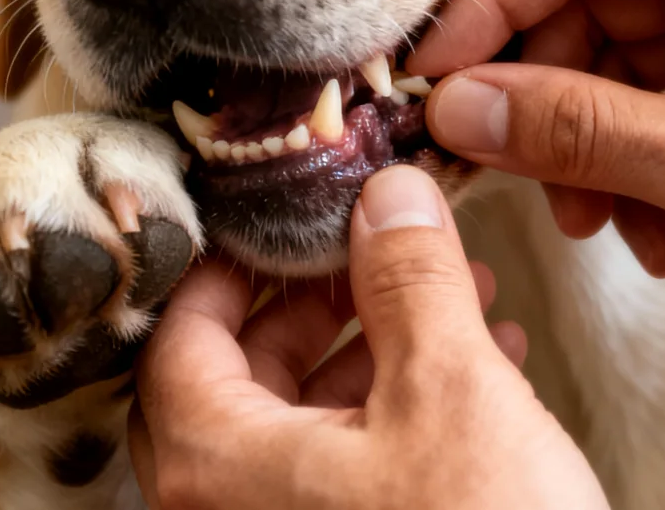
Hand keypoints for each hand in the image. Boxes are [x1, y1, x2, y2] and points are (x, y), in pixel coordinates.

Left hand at [130, 165, 607, 509]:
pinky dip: (403, 409)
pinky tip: (486, 364)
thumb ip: (409, 277)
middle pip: (239, 374)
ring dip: (378, 346)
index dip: (237, 259)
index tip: (290, 214)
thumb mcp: (450, 387)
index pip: (179, 331)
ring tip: (460, 294)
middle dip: (324, 300)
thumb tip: (385, 192)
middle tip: (379, 248)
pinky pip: (346, 471)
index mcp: (214, 463)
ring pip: (302, 423)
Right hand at [407, 0, 664, 346]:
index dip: (486, 12)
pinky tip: (663, 233)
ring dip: (599, 147)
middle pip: (593, 2)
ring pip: (628, 59)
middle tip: (518, 182)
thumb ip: (579, 129)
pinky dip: (652, 162)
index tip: (432, 86)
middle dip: (548, 101)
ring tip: (611, 228)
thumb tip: (464, 105)